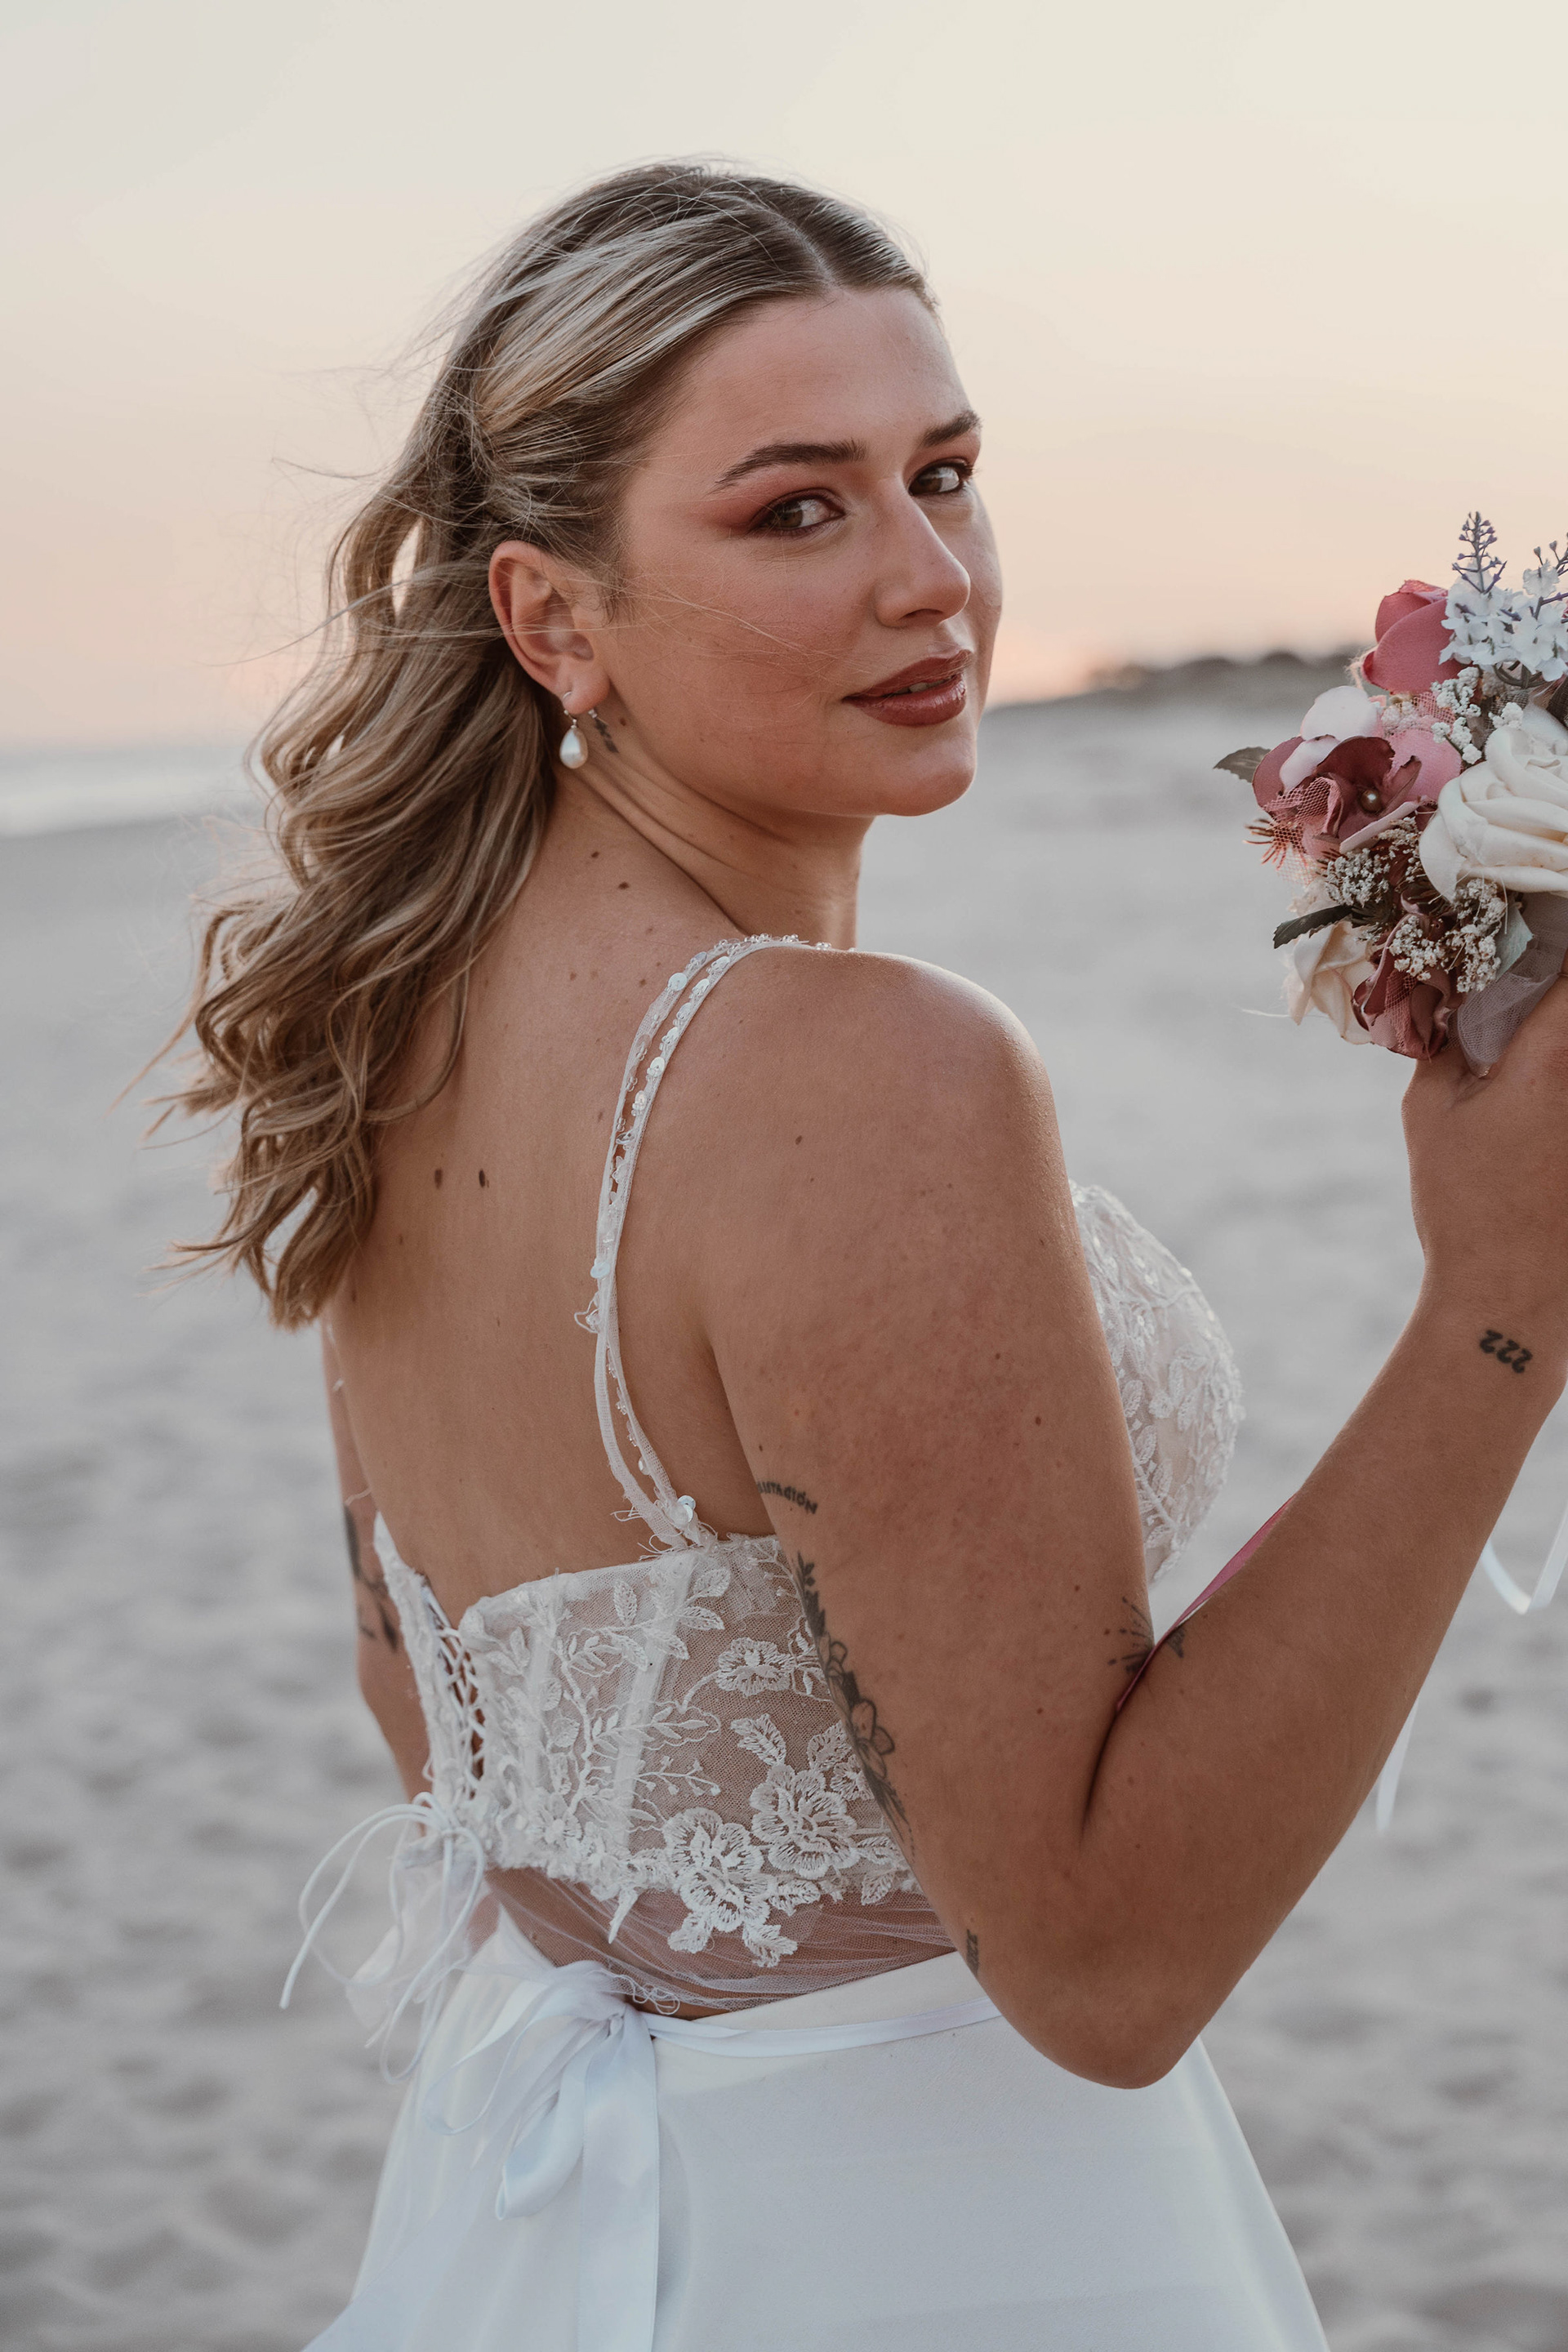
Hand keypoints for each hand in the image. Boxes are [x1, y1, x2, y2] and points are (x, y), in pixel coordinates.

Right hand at [1404, 948, 1567, 1354]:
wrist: (1509, 1300)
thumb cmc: (1463, 1207)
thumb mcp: (1430, 1113)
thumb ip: (1442, 1043)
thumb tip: (1449, 994)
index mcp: (1548, 1060)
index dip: (1554, 925)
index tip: (1534, 906)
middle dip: (1553, 984)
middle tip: (1528, 961)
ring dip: (1551, 1031)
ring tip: (1522, 1030)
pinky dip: (1554, 1077)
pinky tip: (1531, 1091)